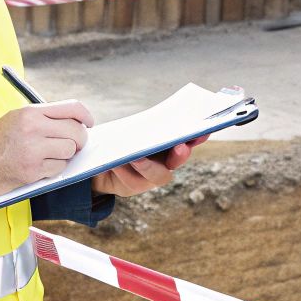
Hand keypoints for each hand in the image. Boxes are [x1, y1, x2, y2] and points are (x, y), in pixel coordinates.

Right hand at [0, 100, 93, 195]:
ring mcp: (33, 150)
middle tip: (72, 145)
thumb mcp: (19, 118)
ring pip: (70, 150)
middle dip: (79, 140)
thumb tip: (77, 122)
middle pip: (76, 131)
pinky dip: (55, 169)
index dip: (86, 116)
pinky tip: (40, 166)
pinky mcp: (32, 170)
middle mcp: (33, 128)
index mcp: (31, 112)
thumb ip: (46, 117)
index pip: (72, 108)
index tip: (89, 123)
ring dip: (65, 155)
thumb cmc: (0, 139)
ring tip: (49, 155)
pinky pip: (60, 167)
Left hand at [92, 135, 207, 197]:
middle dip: (180, 155)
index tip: (203, 132)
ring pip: (158, 176)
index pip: (187, 140)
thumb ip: (143, 125)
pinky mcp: (132, 187)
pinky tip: (117, 164)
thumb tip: (155, 113)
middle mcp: (163, 163)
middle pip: (177, 160)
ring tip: (137, 157)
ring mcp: (149, 178)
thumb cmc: (118, 140)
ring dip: (149, 166)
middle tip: (181, 147)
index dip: (197, 137)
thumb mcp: (130, 130)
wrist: (97, 161)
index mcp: (167, 145)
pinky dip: (126, 172)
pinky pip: (133, 182)